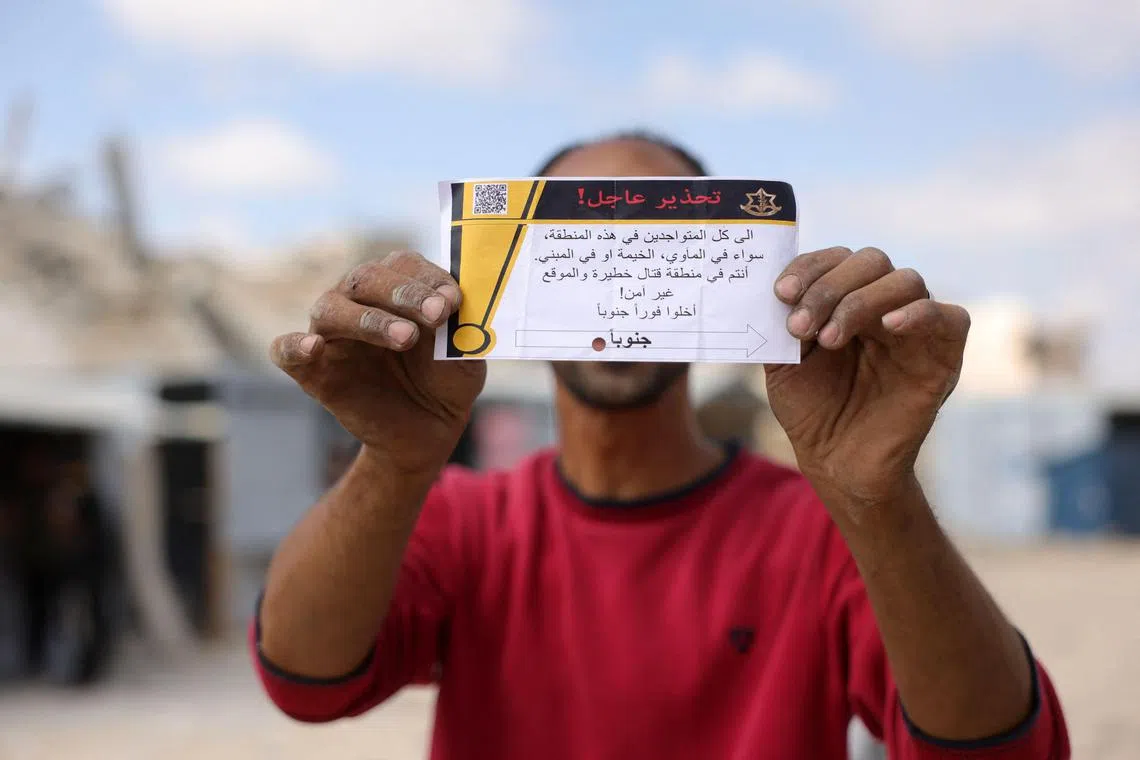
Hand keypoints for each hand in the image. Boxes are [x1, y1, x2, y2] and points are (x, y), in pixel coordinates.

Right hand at [270, 251, 485, 471]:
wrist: (428, 431)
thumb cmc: (445, 380)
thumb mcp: (464, 355)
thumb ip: (461, 329)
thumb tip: (456, 304)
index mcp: (395, 287)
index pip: (403, 264)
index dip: (428, 278)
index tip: (454, 300)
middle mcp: (357, 301)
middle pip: (366, 278)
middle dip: (404, 294)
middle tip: (436, 314)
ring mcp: (332, 335)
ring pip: (331, 309)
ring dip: (369, 319)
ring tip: (405, 338)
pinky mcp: (313, 371)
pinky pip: (284, 351)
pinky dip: (292, 346)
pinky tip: (312, 347)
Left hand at [763, 246, 968, 509]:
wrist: (836, 461)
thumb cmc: (812, 410)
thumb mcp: (784, 362)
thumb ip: (781, 324)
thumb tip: (774, 291)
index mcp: (845, 300)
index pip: (835, 260)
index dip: (809, 268)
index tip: (780, 293)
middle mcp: (882, 307)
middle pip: (871, 261)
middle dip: (829, 287)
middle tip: (800, 325)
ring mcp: (913, 330)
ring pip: (905, 281)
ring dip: (860, 301)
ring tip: (828, 340)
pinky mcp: (942, 357)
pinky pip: (951, 317)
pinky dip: (919, 313)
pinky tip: (887, 327)